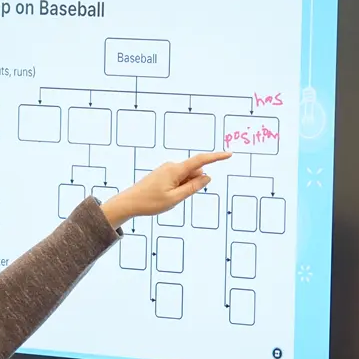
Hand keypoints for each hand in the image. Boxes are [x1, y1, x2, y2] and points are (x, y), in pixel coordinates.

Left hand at [99, 151, 230, 228]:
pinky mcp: (163, 174)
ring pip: (186, 178)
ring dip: (184, 188)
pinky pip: (179, 180)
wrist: (129, 203)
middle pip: (194, 173)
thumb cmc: (150, 202)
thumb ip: (193, 188)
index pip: (201, 161)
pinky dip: (178, 188)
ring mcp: (167, 169)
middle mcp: (172, 166)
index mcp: (175, 170)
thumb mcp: (175, 199)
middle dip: (193, 185)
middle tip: (174, 197)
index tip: (229, 154)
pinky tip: (163, 196)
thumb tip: (207, 177)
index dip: (216, 158)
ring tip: (165, 198)